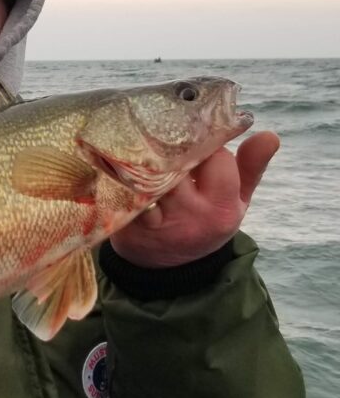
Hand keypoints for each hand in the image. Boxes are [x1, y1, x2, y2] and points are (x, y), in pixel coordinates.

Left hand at [109, 131, 279, 267]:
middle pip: (183, 162)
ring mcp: (160, 219)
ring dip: (149, 157)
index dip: (207, 140)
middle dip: (174, 144)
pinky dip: (127, 177)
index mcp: (223, 206)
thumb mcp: (236, 201)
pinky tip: (126, 164)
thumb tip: (270, 135)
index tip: (198, 136)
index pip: (217, 158)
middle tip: (166, 132)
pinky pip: (128, 192)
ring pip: (154, 174)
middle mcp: (193, 213)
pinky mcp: (131, 222)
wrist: (165, 266)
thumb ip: (251, 168)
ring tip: (146, 145)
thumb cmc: (204, 219)